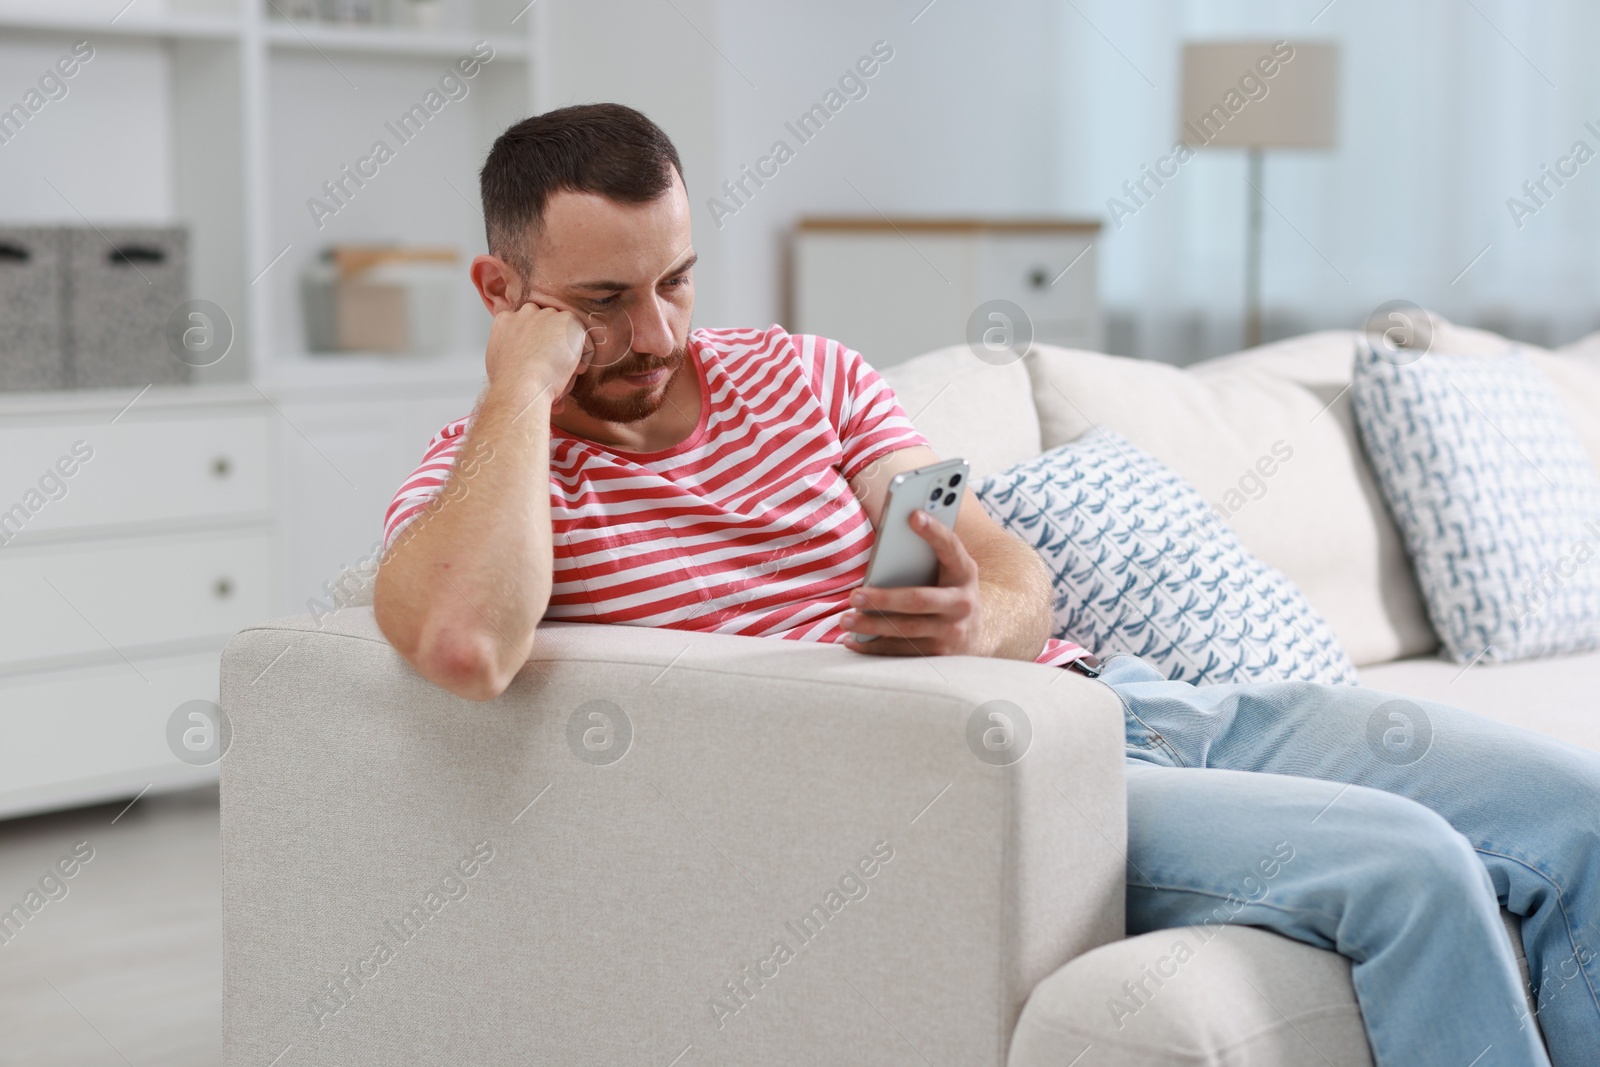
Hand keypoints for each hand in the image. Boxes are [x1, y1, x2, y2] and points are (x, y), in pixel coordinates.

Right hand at [484, 300, 590, 411]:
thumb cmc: (510, 383)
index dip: (537, 342)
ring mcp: (547, 315)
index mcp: (505, 321)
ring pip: (566, 333)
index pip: (527, 324)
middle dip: (553, 341)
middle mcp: (526, 313)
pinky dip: (582, 360)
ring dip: (567, 351)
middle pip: (548, 323)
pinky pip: (585, 343)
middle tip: (552, 367)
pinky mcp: (568, 321)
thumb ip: (513, 352)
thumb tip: (527, 362)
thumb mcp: (499, 362)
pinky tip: (569, 372)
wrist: (520, 385)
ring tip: (560, 372)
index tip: (539, 359)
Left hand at [840, 510, 987, 656]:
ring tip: (845, 619)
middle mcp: (963, 603)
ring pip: (907, 630)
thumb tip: (889, 540)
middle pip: (920, 600)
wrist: (977, 631)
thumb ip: (926, 553)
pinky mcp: (940, 654)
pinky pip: (903, 652)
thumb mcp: (949, 568)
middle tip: (854, 595)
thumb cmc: (948, 588)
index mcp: (965, 572)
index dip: (934, 531)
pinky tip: (852, 641)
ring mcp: (953, 632)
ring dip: (873, 625)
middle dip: (885, 599)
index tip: (913, 514)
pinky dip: (874, 647)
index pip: (950, 547)